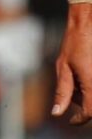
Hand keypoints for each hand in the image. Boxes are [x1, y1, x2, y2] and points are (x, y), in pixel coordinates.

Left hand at [52, 3, 91, 124]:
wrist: (89, 24)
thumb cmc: (75, 42)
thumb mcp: (64, 67)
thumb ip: (62, 92)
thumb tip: (57, 113)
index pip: (90, 112)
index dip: (80, 119)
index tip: (70, 121)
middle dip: (79, 99)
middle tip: (70, 82)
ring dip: (84, 91)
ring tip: (76, 72)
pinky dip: (88, 83)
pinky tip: (83, 71)